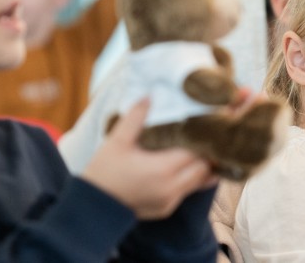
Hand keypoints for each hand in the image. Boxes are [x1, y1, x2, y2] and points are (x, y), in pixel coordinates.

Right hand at [80, 99, 216, 218]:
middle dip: (209, 151)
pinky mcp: (167, 209)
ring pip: (201, 182)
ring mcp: (170, 201)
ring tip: (203, 148)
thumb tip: (149, 96)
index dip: (206, 137)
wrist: (93, 206)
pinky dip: (192, 178)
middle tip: (208, 134)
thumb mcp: (117, 141)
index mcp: (163, 169)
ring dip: (203, 166)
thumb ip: (135, 117)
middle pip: (205, 167)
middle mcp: (172, 187)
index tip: (210, 123)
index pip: (198, 151)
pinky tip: (187, 165)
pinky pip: (188, 192)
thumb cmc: (103, 172)